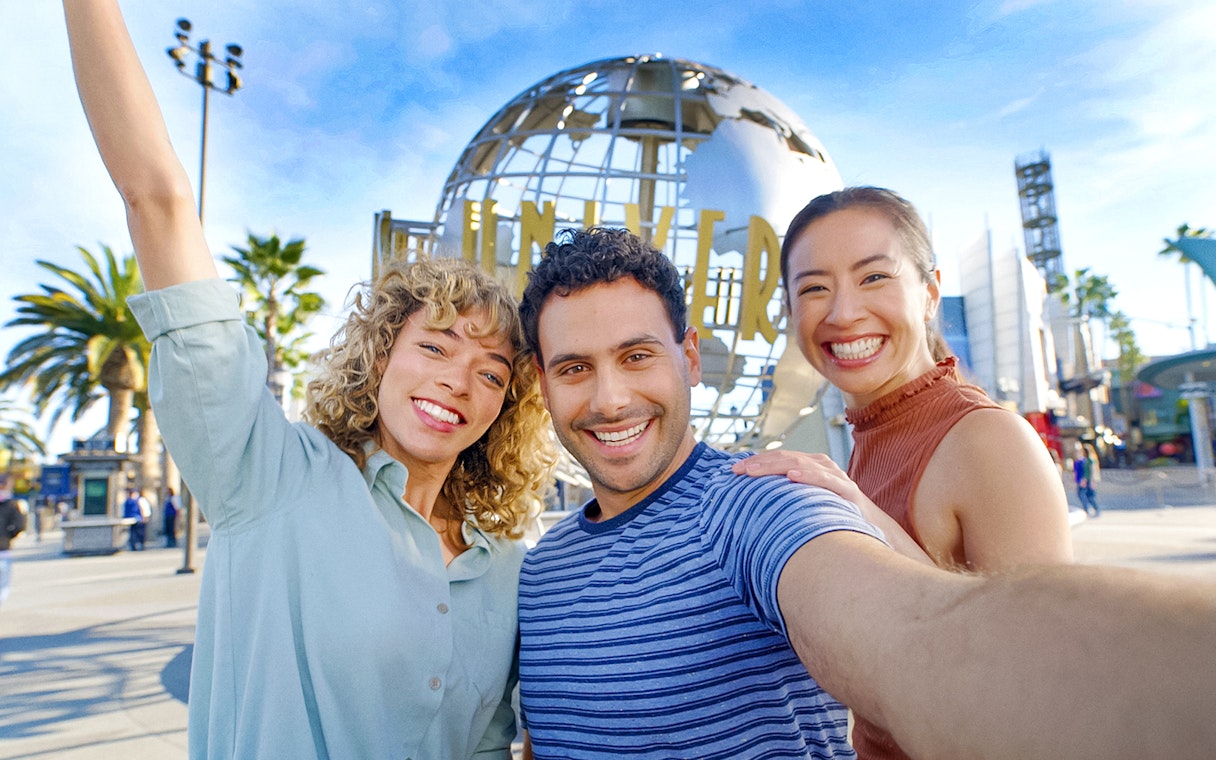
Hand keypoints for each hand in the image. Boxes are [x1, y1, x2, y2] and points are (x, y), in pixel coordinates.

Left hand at [732, 450, 865, 505]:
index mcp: (810, 466)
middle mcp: (822, 465)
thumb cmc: (833, 515)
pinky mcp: (847, 489)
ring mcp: (835, 475)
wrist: (871, 528)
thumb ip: (786, 499)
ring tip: (754, 471)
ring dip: (774, 466)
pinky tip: (792, 476)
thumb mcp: (806, 503)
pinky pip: (825, 480)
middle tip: (738, 470)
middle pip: (785, 458)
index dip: (756, 462)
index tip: (733, 471)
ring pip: (801, 463)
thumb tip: (752, 506)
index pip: (778, 458)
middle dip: (759, 463)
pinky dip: (807, 475)